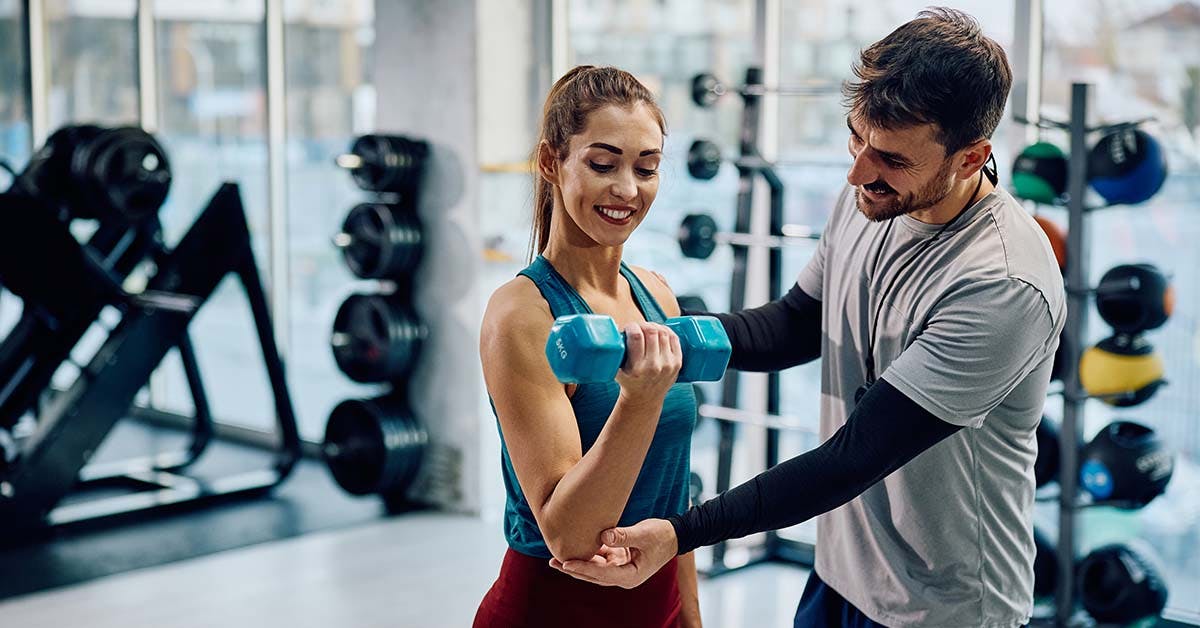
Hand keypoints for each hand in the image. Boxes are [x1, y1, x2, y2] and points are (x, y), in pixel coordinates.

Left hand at [549, 518, 677, 587]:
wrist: (674, 535)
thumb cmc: (661, 535)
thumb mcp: (644, 534)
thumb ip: (624, 535)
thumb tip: (603, 536)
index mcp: (631, 576)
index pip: (601, 574)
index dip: (583, 568)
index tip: (566, 562)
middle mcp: (624, 576)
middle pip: (593, 575)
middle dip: (573, 569)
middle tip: (553, 562)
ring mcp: (621, 569)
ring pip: (594, 569)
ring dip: (578, 563)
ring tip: (556, 558)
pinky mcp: (619, 560)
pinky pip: (600, 560)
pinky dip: (588, 554)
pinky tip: (573, 547)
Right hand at [615, 322, 682, 402]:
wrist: (645, 399)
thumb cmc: (629, 381)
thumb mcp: (617, 369)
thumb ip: (616, 352)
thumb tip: (615, 330)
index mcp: (636, 368)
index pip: (636, 337)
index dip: (632, 326)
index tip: (628, 327)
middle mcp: (654, 366)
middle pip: (651, 332)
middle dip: (643, 325)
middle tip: (638, 327)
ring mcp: (668, 364)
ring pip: (663, 333)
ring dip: (654, 326)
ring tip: (647, 329)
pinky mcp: (677, 363)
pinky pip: (674, 338)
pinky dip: (667, 330)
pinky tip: (660, 330)